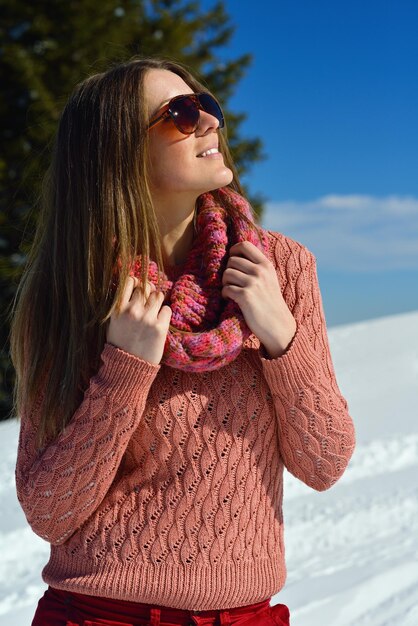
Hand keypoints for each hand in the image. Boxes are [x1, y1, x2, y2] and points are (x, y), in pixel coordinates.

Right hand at [106, 277, 171, 364]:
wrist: (128, 367)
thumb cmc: (120, 344)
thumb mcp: (113, 322)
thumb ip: (122, 306)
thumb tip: (135, 287)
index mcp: (118, 308)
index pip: (130, 281)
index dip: (137, 282)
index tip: (139, 288)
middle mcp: (132, 310)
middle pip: (147, 287)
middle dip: (149, 292)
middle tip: (149, 302)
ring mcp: (147, 318)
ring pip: (158, 296)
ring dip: (158, 301)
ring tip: (154, 312)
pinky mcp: (159, 327)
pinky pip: (167, 310)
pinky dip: (165, 314)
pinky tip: (159, 322)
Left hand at [221, 241, 296, 357]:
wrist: (279, 327)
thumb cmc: (270, 304)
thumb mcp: (269, 280)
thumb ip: (257, 267)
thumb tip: (234, 255)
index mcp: (266, 265)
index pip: (244, 245)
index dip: (233, 250)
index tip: (232, 261)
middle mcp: (260, 271)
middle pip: (232, 260)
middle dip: (228, 271)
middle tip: (232, 283)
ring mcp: (253, 283)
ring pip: (227, 273)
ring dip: (225, 283)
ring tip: (232, 292)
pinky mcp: (245, 296)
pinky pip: (226, 289)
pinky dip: (225, 295)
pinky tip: (231, 300)